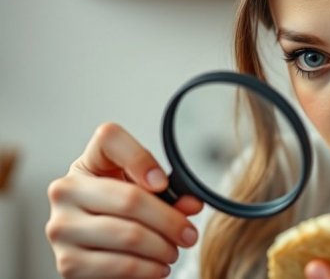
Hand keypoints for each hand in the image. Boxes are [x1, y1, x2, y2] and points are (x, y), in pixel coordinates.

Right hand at [45, 123, 203, 278]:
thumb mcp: (144, 193)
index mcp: (86, 164)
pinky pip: (119, 266)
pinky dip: (148, 269)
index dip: (141, 159)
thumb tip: (191, 203)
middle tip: (188, 234)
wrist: (97, 251)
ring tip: (172, 251)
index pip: (109, 138)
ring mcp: (62, 227)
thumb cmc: (122, 214)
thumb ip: (169, 192)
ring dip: (162, 248)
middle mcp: (66, 190)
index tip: (164, 183)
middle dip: (169, 220)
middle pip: (130, 198)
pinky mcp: (68, 263)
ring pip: (129, 235)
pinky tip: (157, 267)